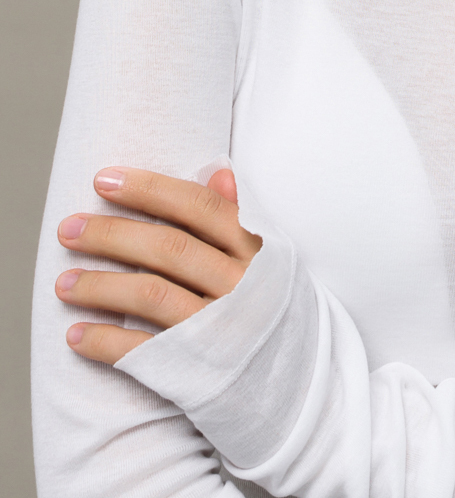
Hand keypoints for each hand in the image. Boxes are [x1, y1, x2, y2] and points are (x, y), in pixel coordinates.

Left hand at [55, 167, 262, 364]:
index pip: (198, 207)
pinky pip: (143, 351)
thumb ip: (239, 217)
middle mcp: (239, 284)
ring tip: (62, 282)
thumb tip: (217, 170)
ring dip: (99, 286)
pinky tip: (76, 334)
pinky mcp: (199, 368)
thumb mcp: (270, 257)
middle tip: (68, 228)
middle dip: (111, 234)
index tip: (102, 179)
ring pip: (150, 295)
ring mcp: (219, 327)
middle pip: (168, 249)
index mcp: (254, 249)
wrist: (297, 379)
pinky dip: (105, 341)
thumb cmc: (269, 305)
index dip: (149, 190)